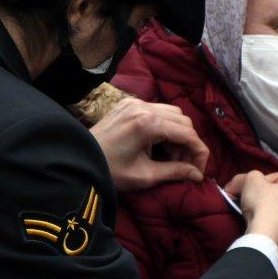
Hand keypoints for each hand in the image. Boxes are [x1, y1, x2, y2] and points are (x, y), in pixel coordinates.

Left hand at [90, 98, 208, 191]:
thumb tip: (197, 175)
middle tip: (183, 166)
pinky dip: (163, 126)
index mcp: (148, 123)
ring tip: (169, 157)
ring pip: (171, 113)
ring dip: (177, 134)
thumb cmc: (109, 171)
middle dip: (188, 144)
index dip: (199, 153)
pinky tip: (156, 145)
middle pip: (183, 121)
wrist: (78, 161)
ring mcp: (134, 103)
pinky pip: (156, 111)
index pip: (188, 134)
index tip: (199, 171)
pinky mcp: (127, 104)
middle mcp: (144, 106)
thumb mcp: (144, 176)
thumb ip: (175, 172)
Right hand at [224, 171, 277, 254]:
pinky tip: (267, 230)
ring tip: (260, 217)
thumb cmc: (263, 205)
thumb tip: (240, 183)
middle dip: (272, 199)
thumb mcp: (252, 179)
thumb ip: (251, 176)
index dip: (264, 181)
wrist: (264, 240)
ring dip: (276, 215)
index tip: (254, 188)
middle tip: (255, 201)